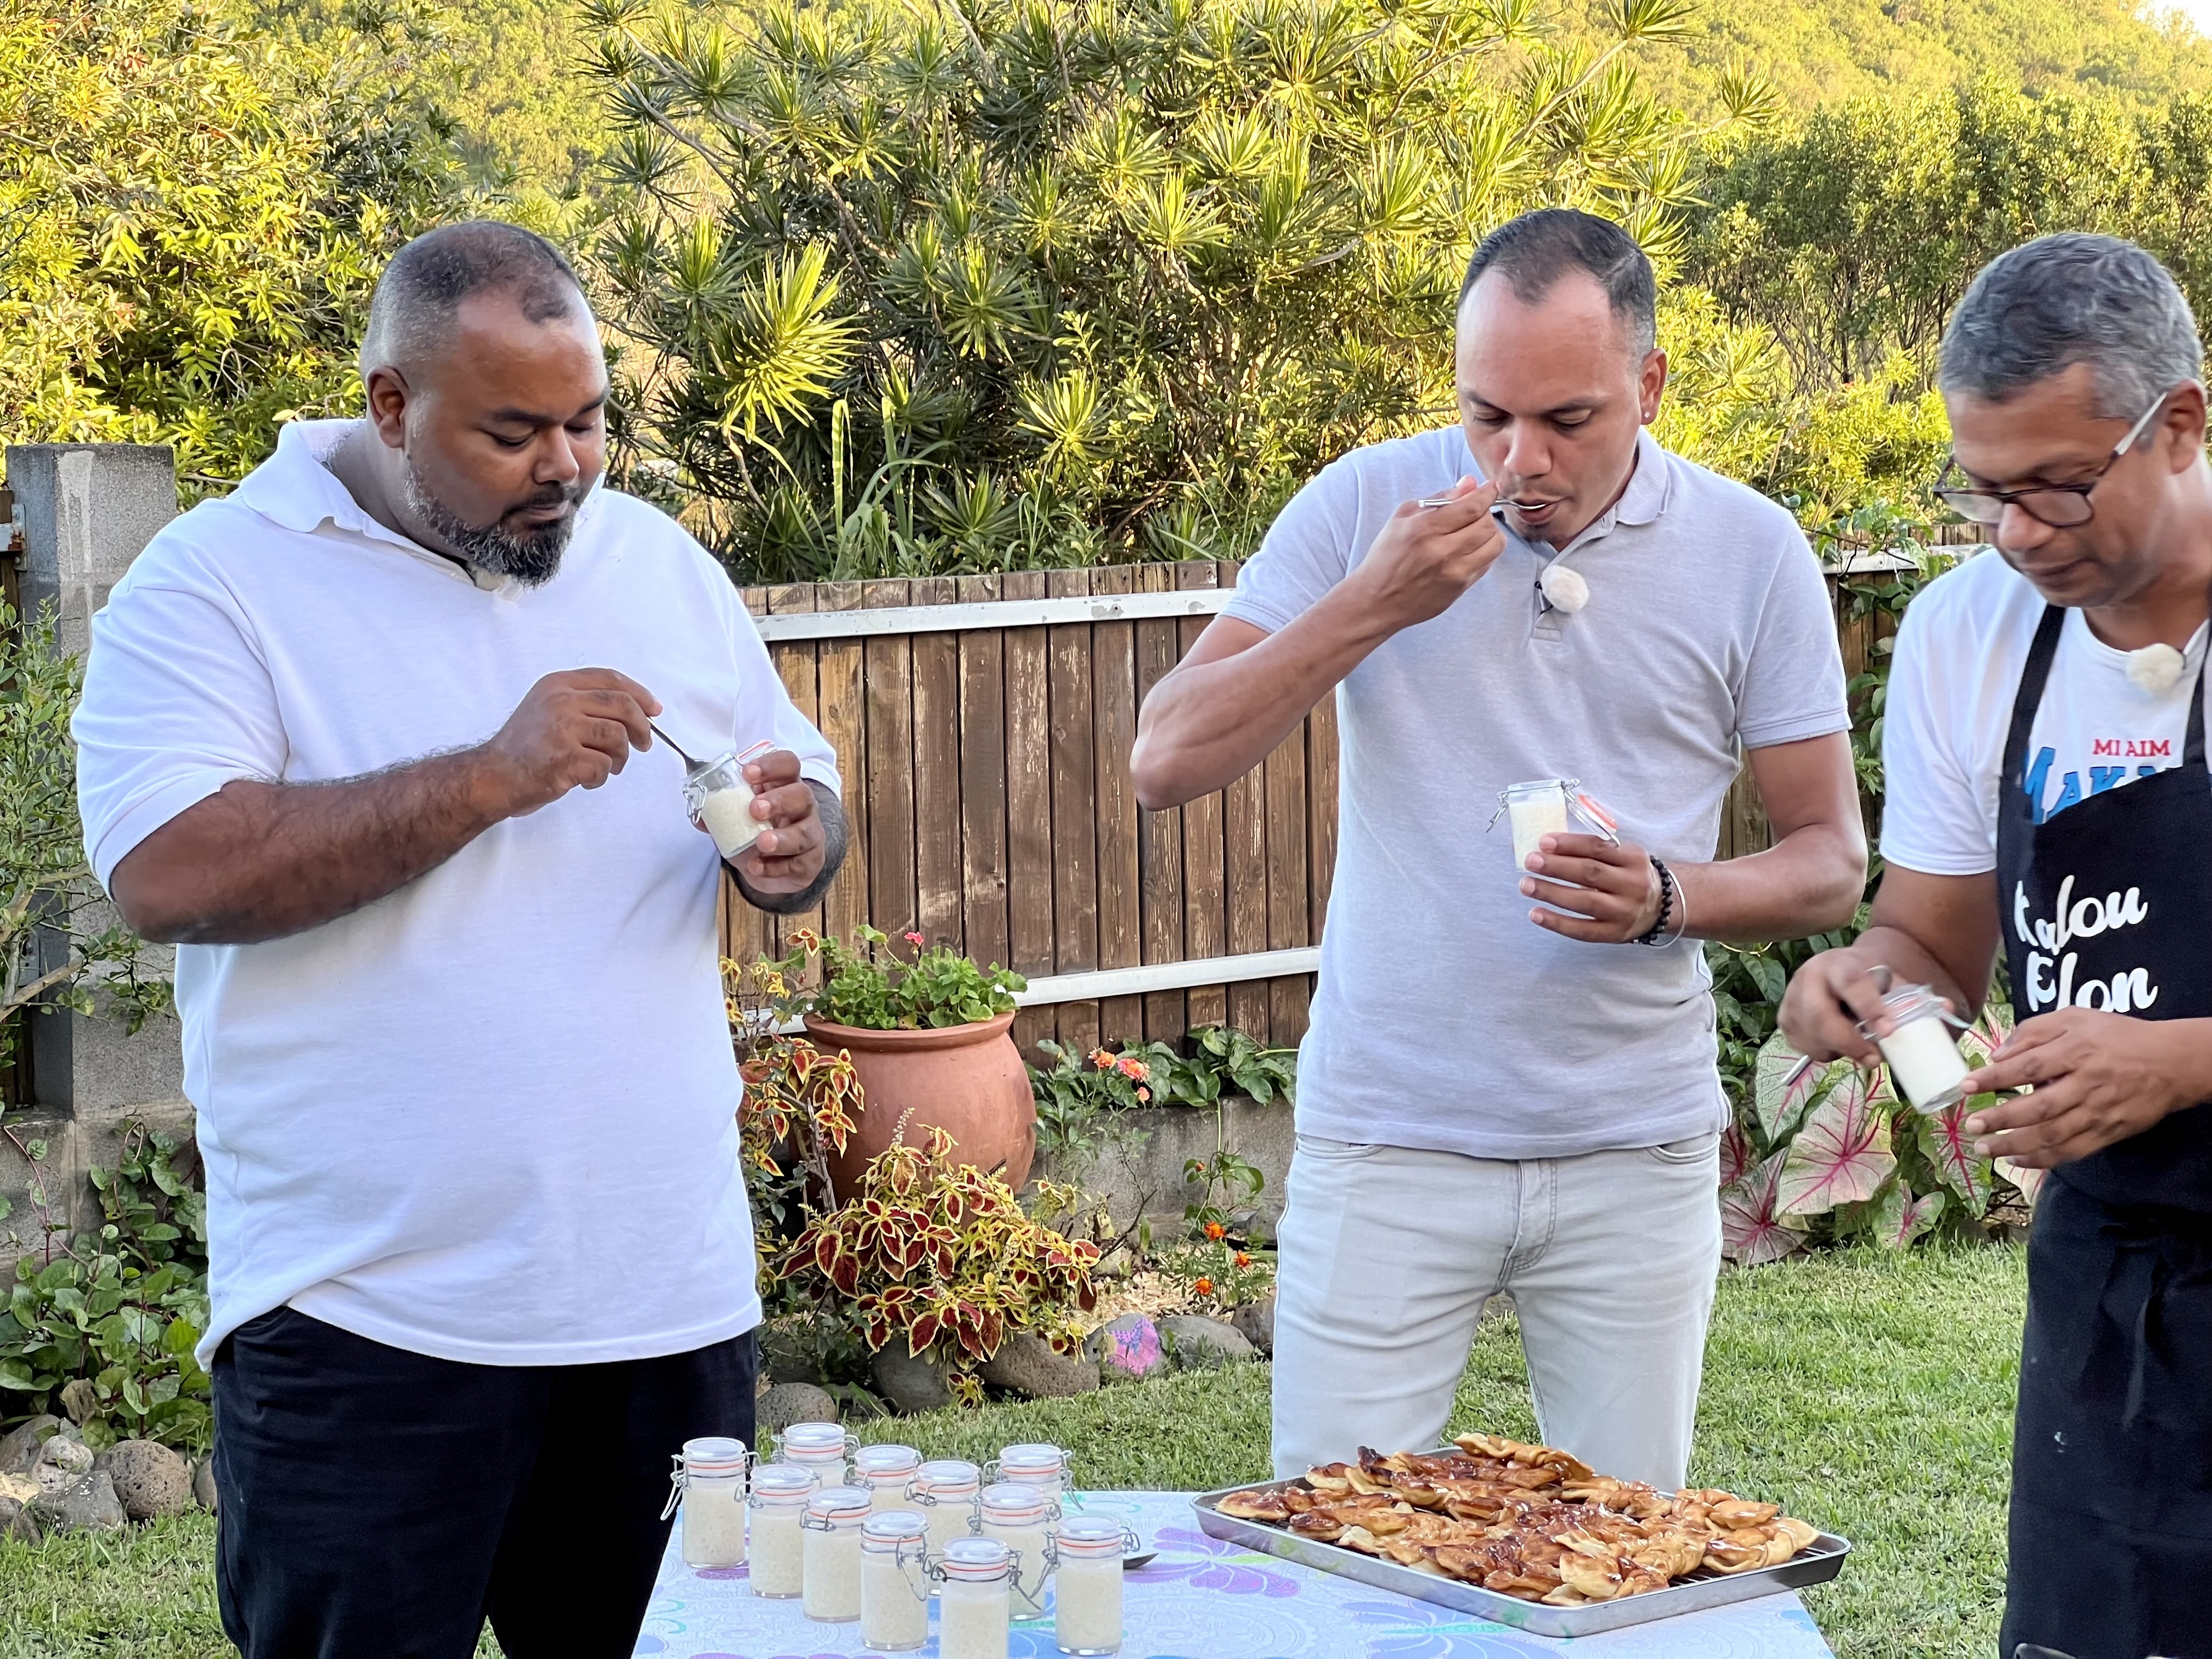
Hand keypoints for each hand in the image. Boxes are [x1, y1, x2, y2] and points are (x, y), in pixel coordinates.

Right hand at [477, 669, 658, 816]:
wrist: (493, 776)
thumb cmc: (525, 748)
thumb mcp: (549, 708)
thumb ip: (585, 702)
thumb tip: (639, 709)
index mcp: (558, 684)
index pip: (610, 679)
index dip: (639, 693)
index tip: (654, 709)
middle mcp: (560, 701)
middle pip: (622, 705)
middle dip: (642, 727)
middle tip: (644, 744)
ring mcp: (562, 728)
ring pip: (618, 737)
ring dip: (620, 757)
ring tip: (607, 766)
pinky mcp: (565, 758)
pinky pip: (604, 766)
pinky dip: (600, 778)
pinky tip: (585, 779)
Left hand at [728, 749, 826, 892]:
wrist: (769, 871)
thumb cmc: (754, 835)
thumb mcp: (734, 819)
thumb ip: (718, 814)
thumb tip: (700, 815)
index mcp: (783, 787)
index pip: (787, 764)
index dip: (771, 765)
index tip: (747, 773)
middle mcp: (802, 807)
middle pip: (802, 794)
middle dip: (779, 800)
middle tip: (754, 809)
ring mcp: (810, 834)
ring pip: (806, 832)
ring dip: (783, 837)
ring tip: (761, 843)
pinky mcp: (810, 862)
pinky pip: (799, 863)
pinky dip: (776, 867)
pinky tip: (757, 866)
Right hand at [1344, 477, 1504, 631]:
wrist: (1376, 601)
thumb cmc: (1386, 558)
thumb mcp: (1402, 518)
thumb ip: (1438, 498)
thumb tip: (1469, 483)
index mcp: (1424, 529)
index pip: (1471, 507)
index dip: (1486, 494)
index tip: (1489, 487)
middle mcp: (1442, 552)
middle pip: (1487, 524)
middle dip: (1486, 512)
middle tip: (1475, 511)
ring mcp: (1454, 573)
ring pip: (1495, 545)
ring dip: (1490, 532)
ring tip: (1475, 530)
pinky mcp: (1460, 589)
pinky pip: (1487, 563)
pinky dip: (1484, 551)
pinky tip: (1468, 549)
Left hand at [1520, 834, 1665, 943]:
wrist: (1662, 907)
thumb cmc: (1629, 876)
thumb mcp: (1621, 856)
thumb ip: (1589, 850)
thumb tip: (1542, 846)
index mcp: (1633, 858)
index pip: (1598, 847)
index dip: (1569, 844)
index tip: (1543, 842)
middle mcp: (1633, 884)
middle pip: (1590, 873)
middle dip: (1556, 867)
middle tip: (1530, 861)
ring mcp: (1625, 912)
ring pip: (1585, 902)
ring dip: (1551, 893)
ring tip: (1526, 885)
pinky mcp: (1616, 934)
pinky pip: (1583, 930)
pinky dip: (1557, 923)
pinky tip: (1536, 913)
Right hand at [1776, 943, 1913, 1065]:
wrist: (1838, 968)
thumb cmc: (1867, 978)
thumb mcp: (1888, 979)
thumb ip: (1907, 997)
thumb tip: (1943, 1010)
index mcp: (1837, 964)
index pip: (1850, 984)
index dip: (1868, 1008)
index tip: (1888, 1031)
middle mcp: (1807, 978)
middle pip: (1820, 1017)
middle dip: (1849, 1042)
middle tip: (1874, 1058)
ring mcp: (1791, 999)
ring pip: (1812, 1037)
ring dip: (1839, 1049)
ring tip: (1857, 1045)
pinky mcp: (1784, 1020)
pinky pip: (1804, 1046)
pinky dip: (1825, 1051)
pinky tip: (1835, 1041)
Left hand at [1959, 1011, 2211, 1168]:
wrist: (2172, 1062)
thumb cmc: (2118, 1036)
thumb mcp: (2076, 1017)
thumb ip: (2034, 1031)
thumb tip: (1997, 1054)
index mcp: (2076, 1051)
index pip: (2028, 1066)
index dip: (1994, 1078)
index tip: (1965, 1086)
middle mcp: (2086, 1084)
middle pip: (2038, 1107)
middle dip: (2000, 1119)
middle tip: (1971, 1125)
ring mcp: (2098, 1112)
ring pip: (2052, 1135)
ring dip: (2015, 1145)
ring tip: (1985, 1148)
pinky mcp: (2109, 1133)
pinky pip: (2072, 1151)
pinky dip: (2043, 1159)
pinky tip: (2017, 1160)